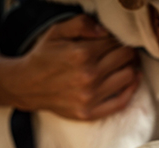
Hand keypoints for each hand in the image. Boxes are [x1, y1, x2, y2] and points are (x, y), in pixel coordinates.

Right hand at [2, 15, 139, 119]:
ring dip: (132, 68)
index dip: (118, 39)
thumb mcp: (57, 32)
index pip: (115, 42)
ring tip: (127, 64)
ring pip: (128, 77)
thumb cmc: (44, 57)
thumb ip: (82, 24)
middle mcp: (88, 76)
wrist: (26, 86)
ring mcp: (90, 96)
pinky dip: (131, 90)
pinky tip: (131, 81)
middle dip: (128, 51)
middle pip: (125, 58)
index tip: (116, 41)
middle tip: (125, 51)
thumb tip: (105, 31)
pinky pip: (121, 102)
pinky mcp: (90, 112)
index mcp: (81, 54)